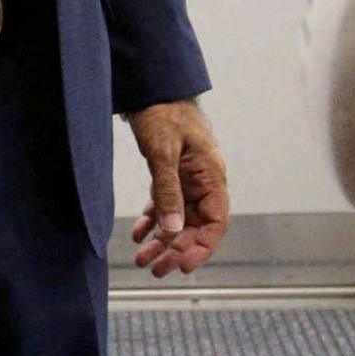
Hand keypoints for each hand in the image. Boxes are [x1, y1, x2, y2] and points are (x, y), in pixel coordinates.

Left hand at [127, 100, 229, 273]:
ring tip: (143, 259)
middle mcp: (203, 181)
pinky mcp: (170, 174)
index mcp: (212, 176)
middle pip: (195, 226)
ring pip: (178, 220)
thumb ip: (168, 191)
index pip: (216, 223)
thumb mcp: (164, 152)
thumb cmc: (164, 113)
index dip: (202, 248)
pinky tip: (138, 235)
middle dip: (176, 250)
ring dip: (163, 241)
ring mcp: (187, 179)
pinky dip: (153, 222)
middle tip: (155, 269)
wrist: (151, 86)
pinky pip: (165, 206)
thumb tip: (172, 232)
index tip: (182, 266)